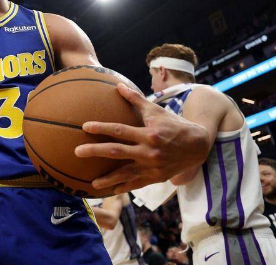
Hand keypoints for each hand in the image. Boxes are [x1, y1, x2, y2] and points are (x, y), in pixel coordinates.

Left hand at [75, 83, 209, 193]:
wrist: (197, 146)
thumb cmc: (173, 124)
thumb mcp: (156, 110)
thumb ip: (136, 99)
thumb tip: (118, 85)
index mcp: (149, 134)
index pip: (120, 130)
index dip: (102, 128)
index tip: (85, 126)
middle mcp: (149, 151)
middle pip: (117, 152)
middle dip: (95, 152)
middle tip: (77, 152)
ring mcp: (153, 167)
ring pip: (125, 174)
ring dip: (108, 179)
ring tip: (92, 183)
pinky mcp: (156, 177)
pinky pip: (137, 184)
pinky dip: (124, 187)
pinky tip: (111, 191)